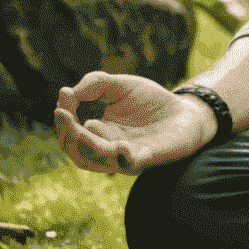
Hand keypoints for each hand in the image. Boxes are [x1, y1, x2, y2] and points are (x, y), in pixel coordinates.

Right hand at [53, 71, 215, 175]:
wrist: (186, 111)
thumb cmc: (150, 102)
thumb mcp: (120, 86)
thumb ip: (94, 84)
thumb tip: (66, 92)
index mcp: (99, 137)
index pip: (71, 137)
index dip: (63, 119)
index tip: (63, 96)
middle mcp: (108, 152)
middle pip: (77, 153)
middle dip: (66, 133)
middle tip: (62, 112)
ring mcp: (126, 158)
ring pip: (97, 161)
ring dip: (85, 144)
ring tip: (80, 124)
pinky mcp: (148, 159)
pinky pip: (129, 164)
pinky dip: (121, 157)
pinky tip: (118, 144)